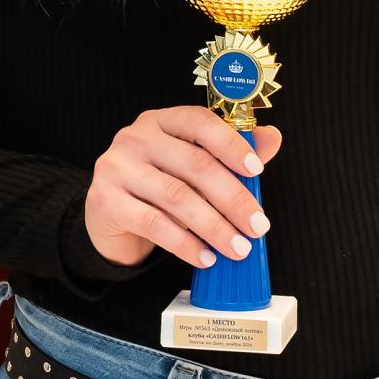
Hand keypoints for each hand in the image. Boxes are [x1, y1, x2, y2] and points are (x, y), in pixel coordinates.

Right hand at [83, 109, 281, 273]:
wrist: (108, 217)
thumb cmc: (157, 187)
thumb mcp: (192, 167)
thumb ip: (229, 153)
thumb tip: (272, 137)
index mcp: (160, 121)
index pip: (199, 122)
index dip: (231, 144)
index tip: (257, 171)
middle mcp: (135, 137)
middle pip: (194, 164)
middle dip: (233, 198)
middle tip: (257, 226)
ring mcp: (117, 168)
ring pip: (177, 197)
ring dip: (214, 227)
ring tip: (238, 247)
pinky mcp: (106, 201)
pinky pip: (154, 224)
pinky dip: (185, 244)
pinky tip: (205, 257)